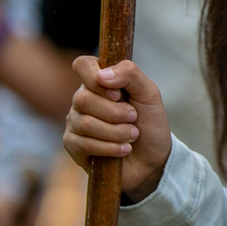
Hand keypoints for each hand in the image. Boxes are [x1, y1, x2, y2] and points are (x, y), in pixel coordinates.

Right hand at [62, 55, 172, 200]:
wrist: (154, 159)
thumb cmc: (150, 124)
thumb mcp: (149, 94)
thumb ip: (130, 74)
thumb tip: (102, 75)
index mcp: (98, 83)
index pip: (82, 65)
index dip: (97, 78)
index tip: (118, 94)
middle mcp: (82, 100)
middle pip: (83, 98)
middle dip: (116, 113)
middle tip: (134, 119)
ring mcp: (75, 123)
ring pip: (85, 124)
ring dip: (117, 132)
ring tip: (132, 135)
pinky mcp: (73, 146)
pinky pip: (83, 144)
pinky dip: (110, 147)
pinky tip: (123, 149)